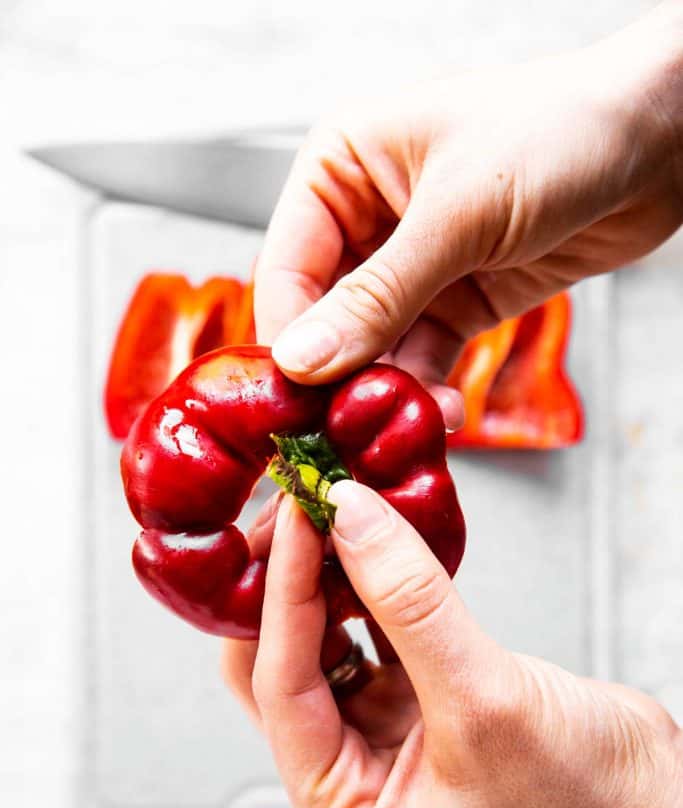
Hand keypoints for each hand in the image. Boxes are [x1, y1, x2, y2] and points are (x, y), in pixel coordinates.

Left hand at [223, 484, 682, 807]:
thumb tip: (350, 516)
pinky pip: (369, 625)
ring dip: (325, 571)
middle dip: (287, 579)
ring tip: (331, 507)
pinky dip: (369, 580)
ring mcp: (373, 731)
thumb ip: (410, 602)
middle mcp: (342, 771)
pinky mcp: (410, 695)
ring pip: (319, 635)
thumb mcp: (485, 697)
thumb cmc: (580, 798)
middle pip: (279, 658)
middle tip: (302, 503)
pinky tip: (371, 535)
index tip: (299, 512)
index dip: (284, 590)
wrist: (651, 802)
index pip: (281, 682)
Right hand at [255, 2, 682, 425]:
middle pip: (324, 317)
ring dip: (385, 392)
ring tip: (400, 426)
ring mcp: (413, 265)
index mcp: (343, 168)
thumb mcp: (459, 213)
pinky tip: (438, 413)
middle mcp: (368, 218)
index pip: (286, 267)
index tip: (296, 397)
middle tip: (345, 429)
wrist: (660, 140)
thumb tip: (303, 358)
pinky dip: (425, 391)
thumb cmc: (560, 131)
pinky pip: (422, 358)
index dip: (288, 337)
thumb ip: (379, 294)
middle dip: (338, 375)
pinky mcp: (458, 300)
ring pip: (373, 347)